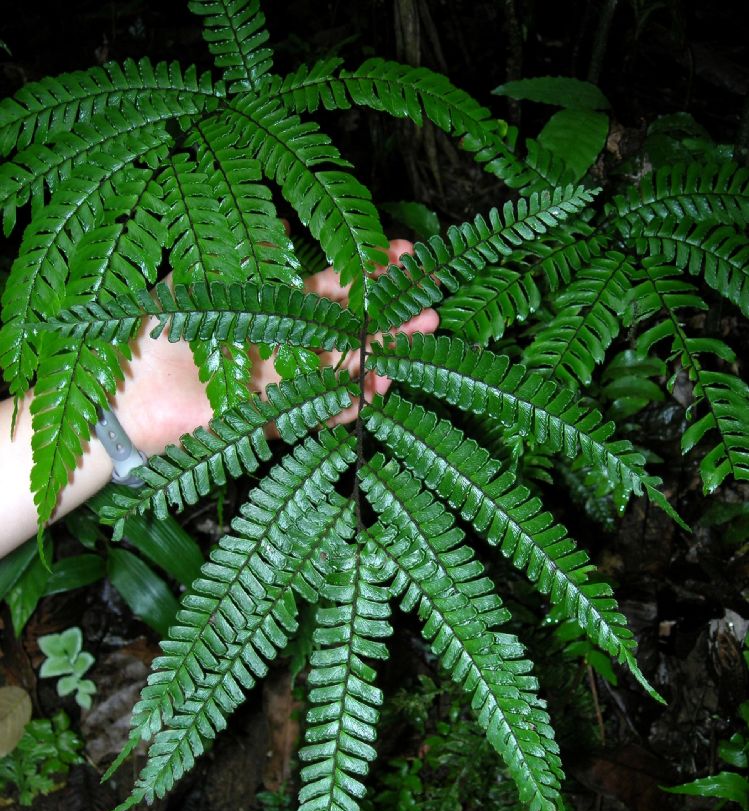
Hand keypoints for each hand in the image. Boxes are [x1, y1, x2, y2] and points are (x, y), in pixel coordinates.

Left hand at [116, 240, 438, 454]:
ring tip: (417, 343)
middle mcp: (282, 343)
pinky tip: (379, 387)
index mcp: (269, 306)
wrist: (121, 394)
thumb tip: (287, 220)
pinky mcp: (273, 418)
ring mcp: (282, 382)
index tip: (404, 256)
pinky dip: (349, 403)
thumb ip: (250, 261)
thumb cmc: (152, 332)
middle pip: (349, 329)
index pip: (331, 287)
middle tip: (429, 305)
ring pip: (344, 370)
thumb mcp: (203, 282)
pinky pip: (319, 412)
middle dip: (392, 316)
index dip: (369, 272)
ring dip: (383, 358)